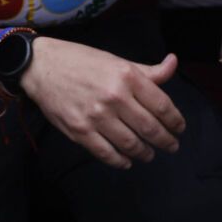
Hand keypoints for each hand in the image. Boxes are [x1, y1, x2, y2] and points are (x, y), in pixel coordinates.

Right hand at [18, 38, 184, 168]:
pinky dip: (121, 161)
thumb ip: (147, 70)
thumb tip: (173, 63)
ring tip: (150, 154)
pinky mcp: (80, 131)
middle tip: (172, 146)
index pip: (162, 105)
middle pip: (150, 128)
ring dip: (145, 153)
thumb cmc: (81, 61)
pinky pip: (107, 154)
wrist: (42, 66)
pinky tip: (127, 161)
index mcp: (127, 76)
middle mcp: (114, 97)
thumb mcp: (117, 60)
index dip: (175, 121)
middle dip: (166, 141)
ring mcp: (96, 116)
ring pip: (131, 144)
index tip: (179, 128)